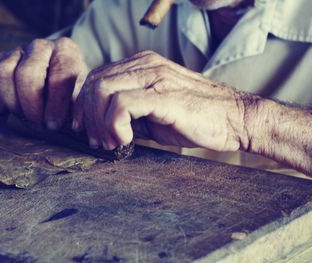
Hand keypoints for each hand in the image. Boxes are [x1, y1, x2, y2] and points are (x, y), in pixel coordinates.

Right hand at [0, 37, 87, 128]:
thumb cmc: (70, 94)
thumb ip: (77, 106)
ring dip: (12, 102)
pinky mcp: (0, 60)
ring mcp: (18, 50)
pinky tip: (7, 112)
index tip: (53, 124)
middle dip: (31, 104)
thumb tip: (73, 123)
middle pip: (28, 73)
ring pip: (4, 73)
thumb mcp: (80, 98)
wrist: (53, 86)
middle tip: (36, 122)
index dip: (56, 103)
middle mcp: (41, 46)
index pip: (60, 74)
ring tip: (22, 117)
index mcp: (66, 51)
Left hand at [73, 51, 247, 151]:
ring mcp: (155, 76)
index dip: (84, 106)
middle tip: (97, 141)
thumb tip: (99, 125)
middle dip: (87, 116)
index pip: (97, 78)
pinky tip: (125, 140)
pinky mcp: (163, 94)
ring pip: (103, 91)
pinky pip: (121, 104)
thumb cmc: (194, 118)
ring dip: (99, 122)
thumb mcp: (152, 113)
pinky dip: (114, 125)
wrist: (234, 119)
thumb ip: (127, 112)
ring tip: (111, 143)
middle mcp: (145, 64)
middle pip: (95, 83)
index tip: (84, 130)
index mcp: (141, 65)